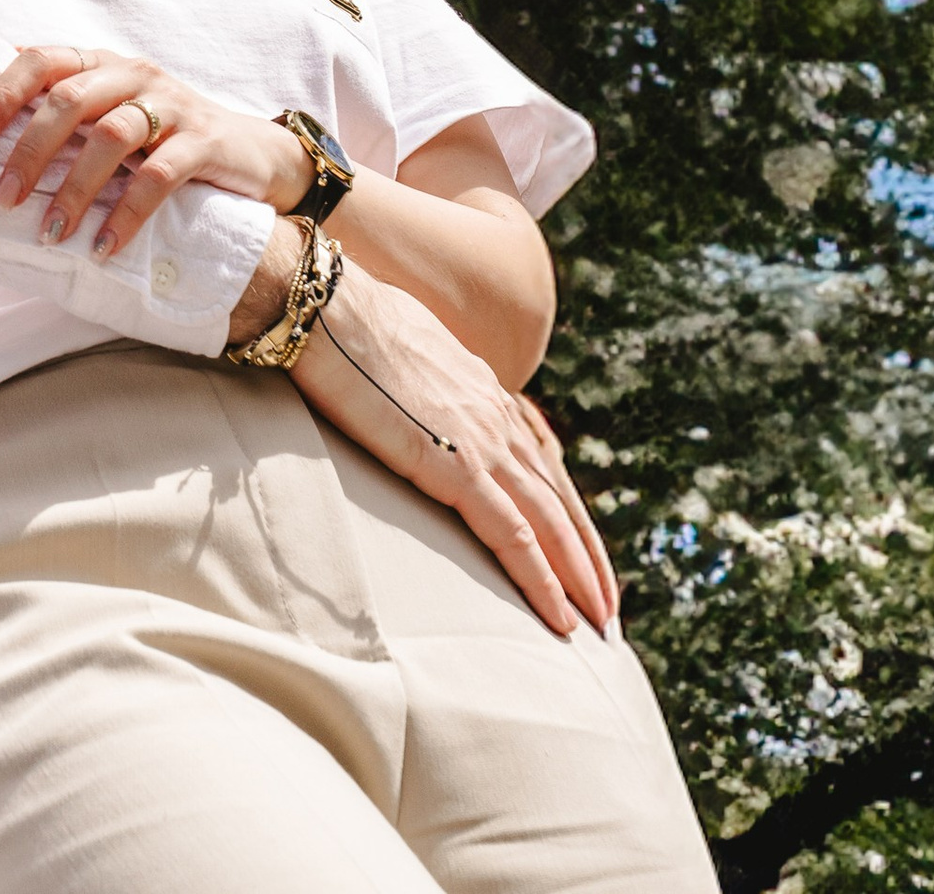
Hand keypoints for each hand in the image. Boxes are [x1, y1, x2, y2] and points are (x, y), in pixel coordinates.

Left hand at [0, 44, 305, 255]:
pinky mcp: (204, 142)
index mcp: (103, 64)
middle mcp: (134, 75)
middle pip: (70, 100)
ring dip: (75, 189)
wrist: (253, 153)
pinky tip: (103, 247)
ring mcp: (172, 105)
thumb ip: (66, 108)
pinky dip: (126, 214)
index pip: (44, 60)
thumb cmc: (165, 135)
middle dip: (30, 151)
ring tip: (50, 233)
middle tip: (5, 199)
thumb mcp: (114, 112)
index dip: (6, 91)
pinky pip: (158, 176)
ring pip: (111, 137)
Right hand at [286, 263, 618, 639]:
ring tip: (600, 626)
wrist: (327, 307)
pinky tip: (558, 619)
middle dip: (587, 557)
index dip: (562, 510)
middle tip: (607, 609)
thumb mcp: (399, 352)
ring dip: (580, 579)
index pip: (538, 462)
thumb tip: (407, 392)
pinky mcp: (457, 466)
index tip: (576, 550)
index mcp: (482, 391)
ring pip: (551, 524)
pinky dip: (543, 581)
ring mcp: (482, 441)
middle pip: (559, 499)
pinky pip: (515, 537)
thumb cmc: (343, 323)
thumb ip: (419, 380)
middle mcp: (496, 416)